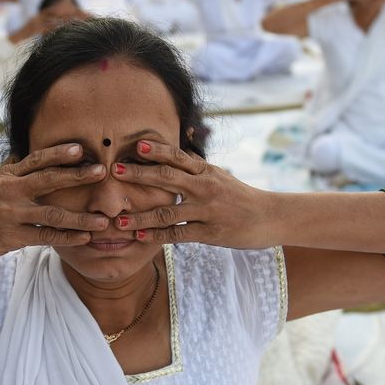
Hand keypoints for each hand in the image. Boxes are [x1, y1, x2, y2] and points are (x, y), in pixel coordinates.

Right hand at [0, 144, 110, 262]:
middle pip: (48, 180)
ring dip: (80, 218)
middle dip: (77, 176)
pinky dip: (66, 238)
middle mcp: (10, 191)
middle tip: (102, 172)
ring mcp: (11, 214)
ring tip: (103, 221)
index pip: (36, 159)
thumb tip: (30, 146)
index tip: (81, 149)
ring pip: (52, 214)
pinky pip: (45, 237)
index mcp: (8, 175)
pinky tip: (84, 238)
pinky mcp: (11, 237)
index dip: (58, 153)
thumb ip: (15, 167)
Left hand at [111, 140, 275, 248]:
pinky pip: (178, 234)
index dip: (156, 151)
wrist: (270, 217)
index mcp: (206, 171)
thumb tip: (172, 155)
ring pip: (167, 212)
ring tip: (118, 220)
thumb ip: (195, 168)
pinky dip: (157, 236)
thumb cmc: (240, 196)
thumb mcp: (220, 176)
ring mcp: (207, 210)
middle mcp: (205, 187)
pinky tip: (140, 237)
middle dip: (138, 175)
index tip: (136, 146)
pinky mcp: (210, 233)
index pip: (177, 157)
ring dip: (140, 217)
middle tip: (114, 171)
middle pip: (167, 178)